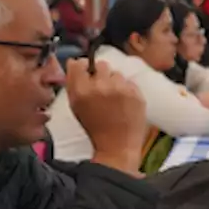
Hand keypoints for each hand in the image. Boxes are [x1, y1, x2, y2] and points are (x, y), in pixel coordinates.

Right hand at [65, 58, 146, 173]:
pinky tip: (125, 103)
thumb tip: (75, 62)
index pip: (79, 63)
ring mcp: (120, 88)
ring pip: (116, 73)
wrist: (117, 146)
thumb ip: (72, 83)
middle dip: (100, 74)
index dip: (83, 68)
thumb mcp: (75, 107)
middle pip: (100, 64)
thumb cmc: (95, 128)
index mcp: (81, 90)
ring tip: (115, 99)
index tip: (86, 74)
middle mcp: (100, 86)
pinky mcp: (136, 93)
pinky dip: (127, 90)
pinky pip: (129, 82)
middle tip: (102, 88)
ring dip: (114, 82)